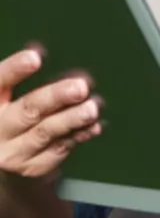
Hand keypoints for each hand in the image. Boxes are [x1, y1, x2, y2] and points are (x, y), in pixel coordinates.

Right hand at [0, 49, 101, 183]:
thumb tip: (39, 51)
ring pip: (46, 132)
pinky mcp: (33, 166)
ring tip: (91, 108)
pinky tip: (92, 126)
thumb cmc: (8, 117)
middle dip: (55, 97)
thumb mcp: (4, 98)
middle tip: (80, 87)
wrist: (3, 163)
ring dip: (72, 118)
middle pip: (27, 110)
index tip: (35, 57)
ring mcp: (13, 151)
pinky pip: (59, 148)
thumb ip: (16, 79)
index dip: (13, 70)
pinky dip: (78, 135)